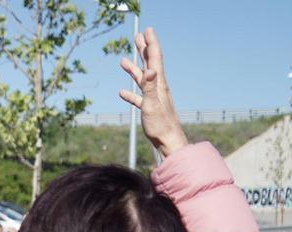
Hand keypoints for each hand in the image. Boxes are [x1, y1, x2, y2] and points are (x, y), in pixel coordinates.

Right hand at [119, 27, 186, 157]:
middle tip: (138, 36)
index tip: (147, 30)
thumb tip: (150, 70)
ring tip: (123, 61)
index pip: (154, 59)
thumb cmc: (160, 125)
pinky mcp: (149, 108)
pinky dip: (130, 92)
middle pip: (150, 64)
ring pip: (143, 79)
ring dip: (134, 68)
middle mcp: (158, 88)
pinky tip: (122, 93)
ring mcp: (154, 98)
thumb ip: (150, 87)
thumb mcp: (152, 105)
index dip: (151, 44)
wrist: (169, 141)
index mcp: (159, 85)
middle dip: (144, 49)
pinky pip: (138, 96)